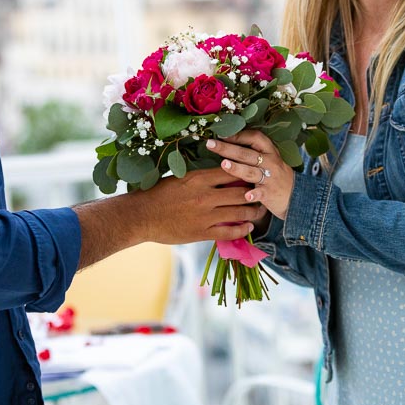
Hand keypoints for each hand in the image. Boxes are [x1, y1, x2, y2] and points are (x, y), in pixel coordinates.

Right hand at [135, 167, 260, 243]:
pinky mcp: (201, 233)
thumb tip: (219, 174)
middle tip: (263, 193)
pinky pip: (228, 232)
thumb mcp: (179, 178)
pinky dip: (242, 230)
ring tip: (260, 210)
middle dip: (255, 193)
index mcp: (198, 178)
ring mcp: (205, 216)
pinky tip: (248, 228)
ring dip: (253, 212)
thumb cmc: (157, 194)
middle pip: (240, 192)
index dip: (244, 172)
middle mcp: (205, 196)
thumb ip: (200, 178)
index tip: (253, 174)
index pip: (230, 171)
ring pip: (239, 212)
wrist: (141, 216)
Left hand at [206, 131, 292, 219]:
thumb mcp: (269, 160)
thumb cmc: (276, 176)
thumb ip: (252, 152)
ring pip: (251, 171)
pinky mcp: (270, 193)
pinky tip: (246, 196)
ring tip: (223, 164)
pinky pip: (261, 193)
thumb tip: (227, 142)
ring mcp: (271, 178)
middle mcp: (271, 162)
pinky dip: (254, 195)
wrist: (296, 197)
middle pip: (247, 153)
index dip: (238, 134)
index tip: (222, 133)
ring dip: (237, 168)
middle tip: (210, 144)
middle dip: (227, 148)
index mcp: (270, 151)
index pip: (255, 137)